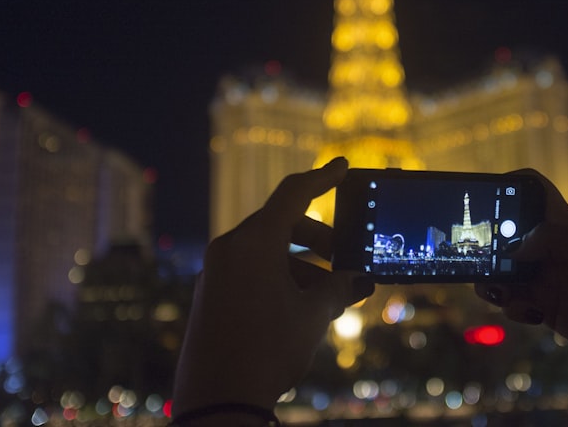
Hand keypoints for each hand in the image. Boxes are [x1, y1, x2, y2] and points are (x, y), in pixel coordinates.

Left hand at [174, 157, 372, 415]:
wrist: (217, 402)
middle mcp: (230, 249)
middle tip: (344, 260)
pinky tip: (302, 308)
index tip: (342, 165)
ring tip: (330, 299)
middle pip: (281, 224)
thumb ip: (338, 288)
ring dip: (301, 266)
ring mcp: (216, 272)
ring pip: (267, 251)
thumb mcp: (313, 316)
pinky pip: (250, 271)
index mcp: (253, 242)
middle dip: (318, 239)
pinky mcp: (211, 295)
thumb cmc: (267, 352)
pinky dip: (279, 278)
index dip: (322, 178)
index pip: (293, 194)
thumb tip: (356, 279)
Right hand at [476, 171, 567, 426]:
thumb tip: (512, 246)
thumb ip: (552, 237)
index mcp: (567, 227)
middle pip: (509, 236)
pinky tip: (529, 313)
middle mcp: (555, 250)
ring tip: (499, 292)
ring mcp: (551, 280)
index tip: (486, 201)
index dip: (510, 190)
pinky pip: (516, 303)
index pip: (534, 194)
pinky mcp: (549, 310)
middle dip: (490, 246)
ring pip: (506, 272)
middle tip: (479, 259)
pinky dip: (511, 307)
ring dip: (494, 280)